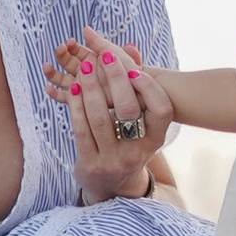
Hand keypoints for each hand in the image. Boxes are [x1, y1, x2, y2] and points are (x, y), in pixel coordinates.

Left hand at [46, 34, 173, 196]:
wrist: (111, 188)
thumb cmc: (127, 145)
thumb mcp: (140, 127)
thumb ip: (136, 90)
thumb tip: (129, 48)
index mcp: (156, 139)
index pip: (162, 110)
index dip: (149, 88)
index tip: (134, 70)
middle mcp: (138, 151)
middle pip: (127, 109)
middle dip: (115, 78)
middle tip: (106, 56)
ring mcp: (114, 159)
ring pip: (100, 117)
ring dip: (90, 88)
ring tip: (84, 66)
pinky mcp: (91, 163)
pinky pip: (81, 129)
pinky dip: (76, 106)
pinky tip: (73, 88)